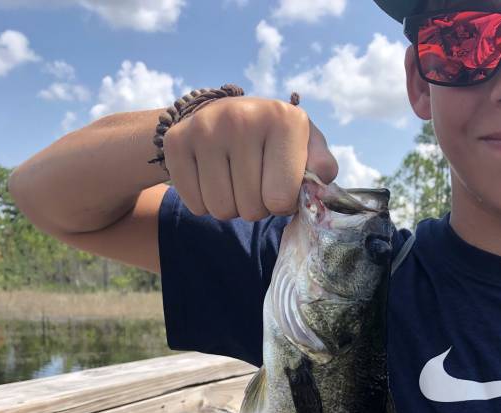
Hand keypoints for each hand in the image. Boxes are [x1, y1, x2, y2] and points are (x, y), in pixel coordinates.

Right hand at [162, 95, 338, 220]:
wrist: (223, 114)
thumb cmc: (274, 141)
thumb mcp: (305, 146)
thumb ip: (321, 166)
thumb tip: (323, 178)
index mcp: (283, 119)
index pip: (280, 200)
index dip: (282, 204)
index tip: (280, 184)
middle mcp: (242, 117)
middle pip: (251, 209)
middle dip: (256, 207)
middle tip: (255, 183)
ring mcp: (205, 128)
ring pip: (221, 210)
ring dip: (231, 207)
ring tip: (235, 181)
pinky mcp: (177, 142)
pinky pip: (196, 205)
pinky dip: (204, 202)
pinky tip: (212, 178)